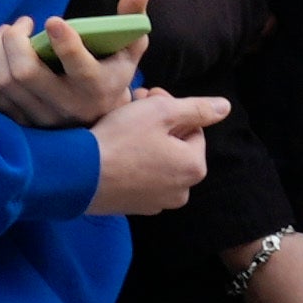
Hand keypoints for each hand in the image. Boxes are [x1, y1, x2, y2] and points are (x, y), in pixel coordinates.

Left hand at [0, 0, 144, 128]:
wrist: (96, 116)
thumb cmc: (112, 72)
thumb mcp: (129, 47)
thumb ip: (133, 18)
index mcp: (96, 87)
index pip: (80, 68)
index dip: (65, 43)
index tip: (53, 19)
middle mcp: (66, 106)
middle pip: (25, 72)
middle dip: (14, 39)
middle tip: (22, 22)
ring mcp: (39, 117)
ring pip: (3, 80)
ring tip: (7, 32)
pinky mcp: (18, 120)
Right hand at [85, 86, 229, 218]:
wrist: (77, 176)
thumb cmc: (121, 140)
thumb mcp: (161, 112)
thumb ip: (198, 108)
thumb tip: (224, 107)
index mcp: (194, 167)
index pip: (192, 127)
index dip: (170, 107)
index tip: (147, 95)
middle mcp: (181, 191)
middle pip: (176, 145)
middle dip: (158, 122)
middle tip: (133, 105)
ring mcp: (156, 203)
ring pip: (158, 160)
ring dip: (145, 140)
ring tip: (121, 124)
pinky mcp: (132, 207)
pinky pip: (140, 177)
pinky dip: (132, 162)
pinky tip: (114, 150)